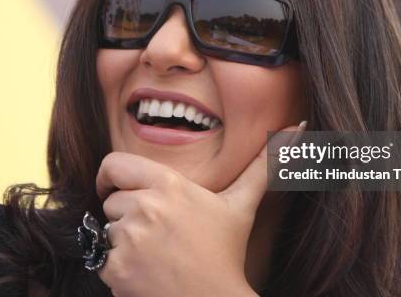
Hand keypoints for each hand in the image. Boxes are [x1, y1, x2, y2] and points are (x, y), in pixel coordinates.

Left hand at [95, 122, 305, 296]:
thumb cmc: (226, 252)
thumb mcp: (241, 205)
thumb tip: (299, 126)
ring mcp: (128, 239)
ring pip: (107, 230)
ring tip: (155, 254)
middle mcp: (145, 207)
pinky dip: (117, 268)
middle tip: (156, 232)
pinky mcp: (115, 269)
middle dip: (126, 214)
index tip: (116, 188)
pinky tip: (146, 273)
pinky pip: (100, 258)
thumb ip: (264, 165)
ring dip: (123, 241)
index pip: (114, 164)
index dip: (111, 176)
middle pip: (111, 201)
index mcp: (169, 185)